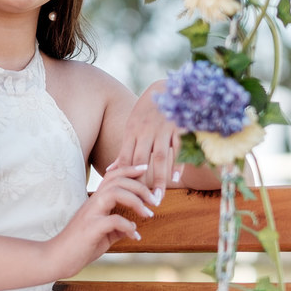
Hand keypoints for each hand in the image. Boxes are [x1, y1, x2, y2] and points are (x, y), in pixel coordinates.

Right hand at [45, 163, 155, 279]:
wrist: (57, 259)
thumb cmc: (78, 246)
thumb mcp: (102, 234)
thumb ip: (116, 227)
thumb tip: (132, 227)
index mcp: (95, 201)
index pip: (112, 176)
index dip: (129, 169)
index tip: (145, 169)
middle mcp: (93, 203)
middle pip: (117, 180)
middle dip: (140, 186)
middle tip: (155, 200)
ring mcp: (90, 214)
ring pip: (114, 193)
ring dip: (136, 201)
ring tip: (148, 214)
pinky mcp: (90, 229)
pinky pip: (113, 220)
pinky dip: (128, 227)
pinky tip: (135, 236)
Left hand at [113, 81, 182, 201]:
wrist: (169, 87)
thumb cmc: (148, 111)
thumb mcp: (132, 126)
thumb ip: (125, 150)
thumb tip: (110, 170)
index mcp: (132, 130)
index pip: (127, 158)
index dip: (125, 177)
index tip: (125, 196)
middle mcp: (146, 130)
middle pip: (141, 160)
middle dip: (141, 182)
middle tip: (141, 203)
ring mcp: (164, 129)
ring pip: (160, 157)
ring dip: (159, 178)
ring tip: (158, 198)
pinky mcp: (180, 128)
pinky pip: (178, 148)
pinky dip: (178, 163)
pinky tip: (176, 179)